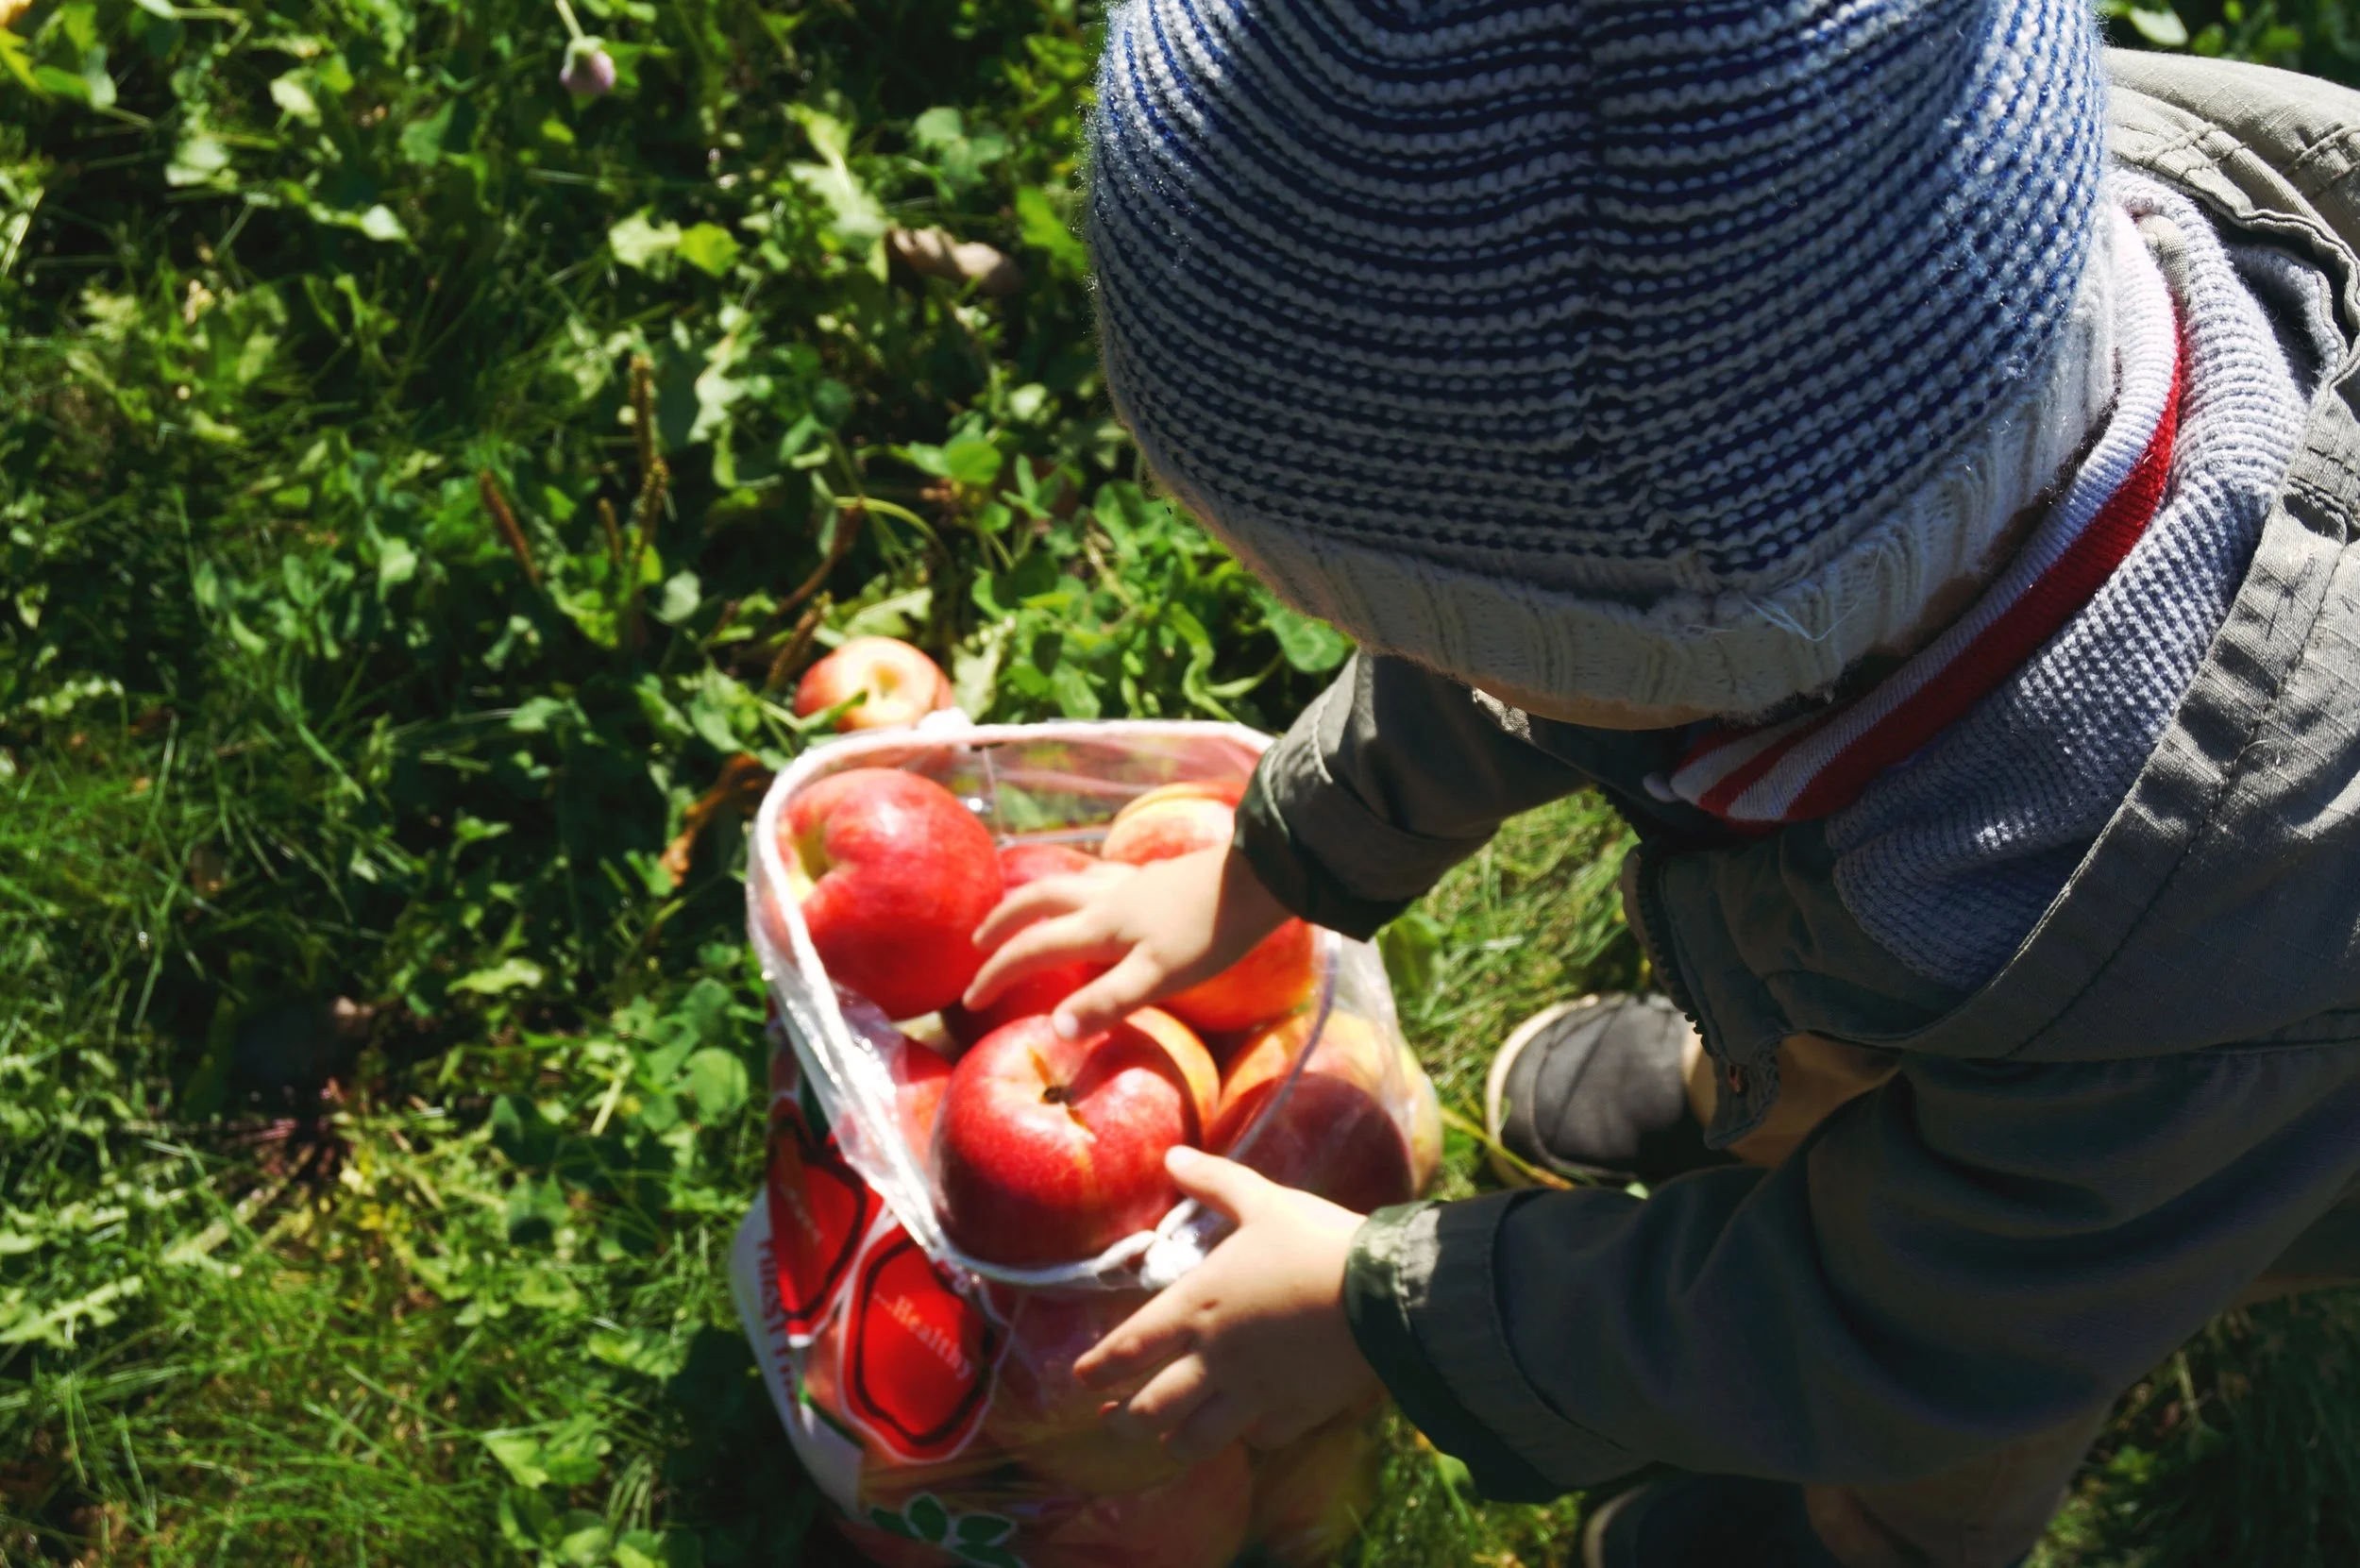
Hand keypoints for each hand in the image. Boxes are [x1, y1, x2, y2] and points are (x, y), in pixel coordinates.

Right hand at [964, 846, 1289, 1038]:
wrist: (1257, 878)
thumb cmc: (1210, 933)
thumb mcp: (1159, 977)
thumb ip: (1107, 1001)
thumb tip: (1055, 1029)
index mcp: (1098, 927)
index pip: (1032, 949)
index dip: (997, 972)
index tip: (970, 996)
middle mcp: (1104, 899)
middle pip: (1037, 901)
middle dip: (1003, 922)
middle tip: (979, 940)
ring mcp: (1129, 884)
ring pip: (1065, 882)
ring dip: (1034, 897)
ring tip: (1023, 910)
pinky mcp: (1152, 877)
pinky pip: (1097, 877)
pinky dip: (1077, 885)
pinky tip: (1094, 892)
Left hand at [1076, 1147, 1378, 1460]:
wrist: (1384, 1293)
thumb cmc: (1316, 1241)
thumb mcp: (1262, 1200)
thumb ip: (1214, 1182)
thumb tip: (1172, 1156)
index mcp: (1197, 1307)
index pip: (1128, 1348)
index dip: (1098, 1368)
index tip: (1079, 1380)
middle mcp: (1214, 1360)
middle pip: (1151, 1407)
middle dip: (1124, 1419)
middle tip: (1110, 1419)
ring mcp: (1254, 1394)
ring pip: (1197, 1439)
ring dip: (1174, 1441)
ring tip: (1164, 1440)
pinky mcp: (1296, 1413)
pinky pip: (1260, 1438)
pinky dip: (1248, 1437)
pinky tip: (1248, 1430)